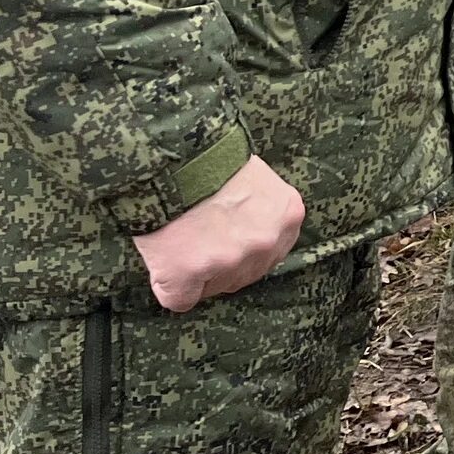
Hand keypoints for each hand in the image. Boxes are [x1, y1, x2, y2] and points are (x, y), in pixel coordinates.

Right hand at [134, 155, 303, 311]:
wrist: (171, 155)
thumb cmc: (211, 159)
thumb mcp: (258, 176)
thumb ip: (264, 209)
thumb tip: (247, 229)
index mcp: (288, 215)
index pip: (272, 252)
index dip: (243, 246)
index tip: (224, 235)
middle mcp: (265, 243)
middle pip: (245, 274)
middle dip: (222, 262)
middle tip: (199, 236)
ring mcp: (229, 262)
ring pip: (215, 287)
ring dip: (197, 274)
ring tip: (182, 240)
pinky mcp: (188, 275)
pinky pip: (179, 299)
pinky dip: (169, 286)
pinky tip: (165, 260)